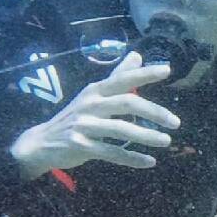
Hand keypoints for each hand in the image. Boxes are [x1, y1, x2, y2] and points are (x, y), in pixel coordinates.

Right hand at [9, 51, 179, 178]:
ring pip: (121, 129)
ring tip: (166, 141)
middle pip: (127, 102)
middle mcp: (90, 104)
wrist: (41, 143)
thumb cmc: (75, 117)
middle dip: (154, 112)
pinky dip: (132, 158)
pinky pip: (112, 153)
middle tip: (175, 122)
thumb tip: (137, 54)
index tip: (167, 70)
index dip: (144, 73)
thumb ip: (117, 77)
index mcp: (95, 90)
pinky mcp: (81, 146)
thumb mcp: (94, 95)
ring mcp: (84, 125)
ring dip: (147, 136)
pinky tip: (149, 162)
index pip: (123, 78)